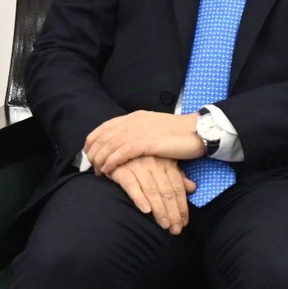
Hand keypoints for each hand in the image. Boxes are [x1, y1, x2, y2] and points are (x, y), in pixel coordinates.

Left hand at [85, 110, 203, 176]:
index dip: (94, 140)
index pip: (105, 127)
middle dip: (94, 152)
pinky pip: (122, 152)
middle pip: (104, 136)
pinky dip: (112, 161)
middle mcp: (134, 121)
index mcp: (135, 117)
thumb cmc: (179, 133)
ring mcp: (140, 130)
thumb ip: (139, 133)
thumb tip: (126, 144)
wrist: (199, 130)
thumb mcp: (154, 129)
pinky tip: (108, 170)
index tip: (88, 152)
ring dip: (101, 159)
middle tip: (90, 165)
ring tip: (98, 171)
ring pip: (110, 145)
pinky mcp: (147, 142)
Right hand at [106, 154, 197, 233]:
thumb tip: (192, 188)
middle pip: (167, 192)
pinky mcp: (121, 170)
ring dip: (160, 210)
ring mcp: (137, 166)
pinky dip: (139, 198)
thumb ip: (177, 176)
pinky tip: (146, 210)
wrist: (113, 148)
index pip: (177, 187)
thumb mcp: (162, 163)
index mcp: (166, 162)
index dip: (182, 206)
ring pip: (152, 191)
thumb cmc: (140, 158)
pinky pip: (132, 186)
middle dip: (173, 212)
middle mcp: (154, 164)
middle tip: (176, 229)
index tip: (184, 222)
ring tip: (164, 225)